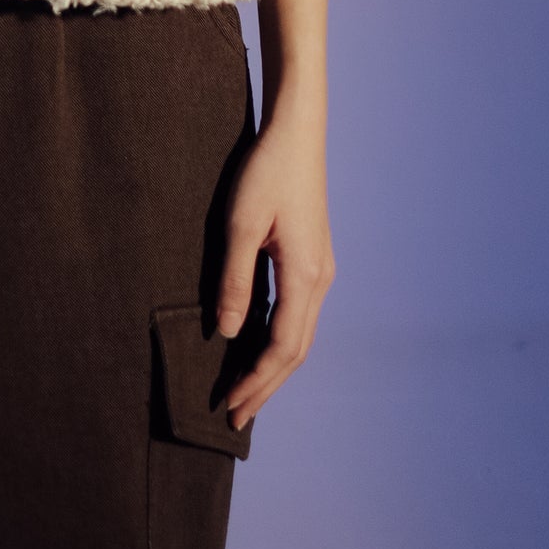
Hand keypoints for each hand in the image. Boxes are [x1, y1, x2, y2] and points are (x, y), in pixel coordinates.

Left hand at [215, 78, 333, 429]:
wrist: (296, 131)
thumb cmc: (266, 171)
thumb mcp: (241, 225)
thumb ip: (235, 280)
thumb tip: (228, 333)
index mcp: (305, 276)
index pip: (281, 349)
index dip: (256, 382)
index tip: (229, 407)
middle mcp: (320, 280)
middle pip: (296, 352)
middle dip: (266, 386)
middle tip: (235, 417)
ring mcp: (321, 269)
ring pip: (300, 336)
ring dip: (273, 367)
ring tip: (246, 391)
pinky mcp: (313, 257)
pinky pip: (298, 315)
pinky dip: (279, 341)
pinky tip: (258, 345)